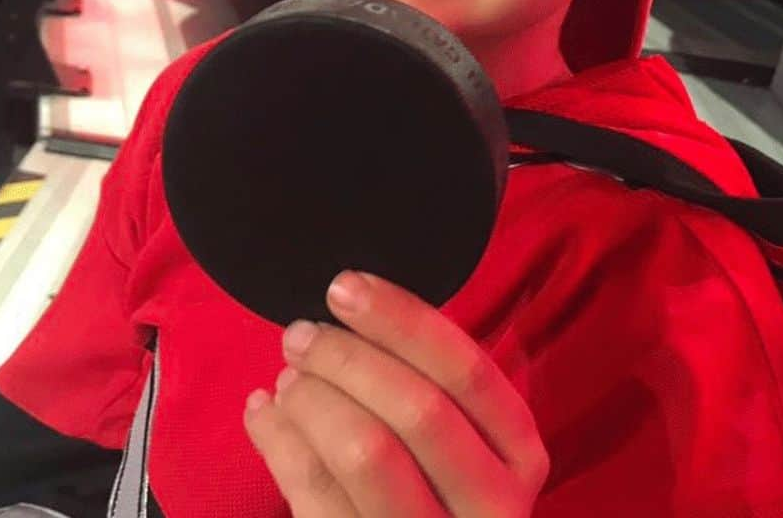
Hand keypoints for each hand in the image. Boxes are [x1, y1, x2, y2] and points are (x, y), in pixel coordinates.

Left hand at [243, 271, 549, 516]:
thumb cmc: (431, 480)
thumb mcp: (458, 434)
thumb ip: (426, 377)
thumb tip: (352, 303)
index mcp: (518, 453)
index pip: (466, 370)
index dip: (401, 319)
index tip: (346, 286)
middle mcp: (492, 505)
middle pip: (418, 409)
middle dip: (347, 358)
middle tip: (300, 334)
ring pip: (366, 454)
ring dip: (313, 399)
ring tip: (288, 376)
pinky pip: (316, 495)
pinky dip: (280, 441)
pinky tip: (264, 411)